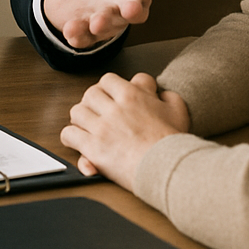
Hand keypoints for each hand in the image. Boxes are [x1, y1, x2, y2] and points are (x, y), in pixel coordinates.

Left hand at [43, 0, 178, 46]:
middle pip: (137, 6)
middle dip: (135, 8)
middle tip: (132, 8)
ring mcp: (107, 13)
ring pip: (112, 24)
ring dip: (105, 24)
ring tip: (96, 21)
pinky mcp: (85, 25)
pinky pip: (84, 36)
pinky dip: (78, 35)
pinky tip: (70, 30)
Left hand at [60, 72, 189, 189]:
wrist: (168, 169)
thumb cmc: (173, 143)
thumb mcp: (178, 112)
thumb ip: (169, 97)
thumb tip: (162, 95)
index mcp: (132, 95)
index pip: (109, 79)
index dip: (110, 88)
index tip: (113, 97)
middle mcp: (114, 107)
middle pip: (90, 93)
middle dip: (93, 102)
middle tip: (98, 112)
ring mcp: (102, 127)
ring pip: (77, 111)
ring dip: (81, 118)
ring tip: (88, 126)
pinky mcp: (93, 148)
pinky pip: (69, 134)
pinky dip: (71, 137)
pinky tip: (78, 142)